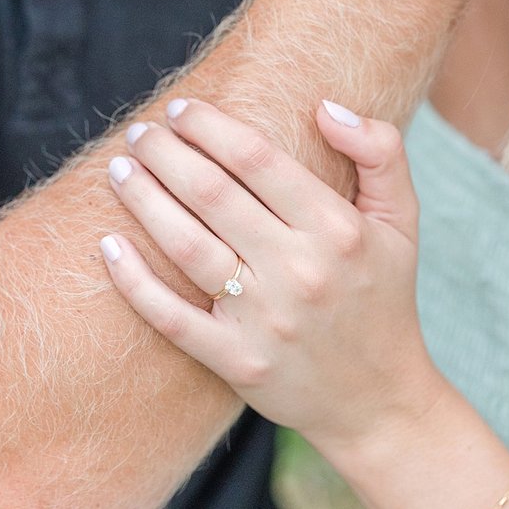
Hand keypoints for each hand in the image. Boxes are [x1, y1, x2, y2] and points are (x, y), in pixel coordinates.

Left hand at [99, 98, 445, 456]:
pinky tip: (107, 246)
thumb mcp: (402, 220)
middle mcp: (300, 271)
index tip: (181, 109)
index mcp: (337, 228)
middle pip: (212, 194)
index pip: (257, 159)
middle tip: (139, 131)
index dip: (210, 127)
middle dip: (165, 153)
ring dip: (143, 199)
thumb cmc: (383, 295)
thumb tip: (324, 106)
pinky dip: (133, 281)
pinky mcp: (237, 363)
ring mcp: (265, 320)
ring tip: (118, 170)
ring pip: (186, 245)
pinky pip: (171, 317)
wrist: (381, 402)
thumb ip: (380, 151)